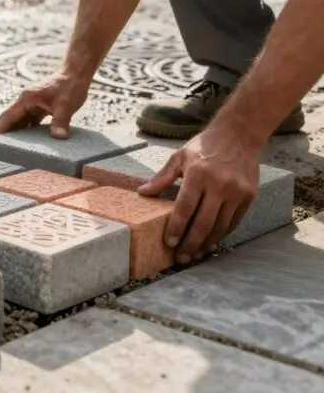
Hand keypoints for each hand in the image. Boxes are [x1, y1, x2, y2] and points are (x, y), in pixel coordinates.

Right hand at [0, 71, 90, 138]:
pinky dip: (28, 129)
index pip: (7, 115)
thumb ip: (60, 121)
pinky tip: (29, 141)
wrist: (76, 74)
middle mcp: (26, 100)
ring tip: (11, 148)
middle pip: (11, 118)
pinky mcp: (40, 105)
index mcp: (27, 99)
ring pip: (20, 119)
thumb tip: (59, 137)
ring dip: (16, 132)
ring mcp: (33, 103)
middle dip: (4, 132)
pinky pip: (30, 119)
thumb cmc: (70, 86)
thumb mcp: (65, 105)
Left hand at [138, 127, 261, 262]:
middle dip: (190, 243)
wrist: (239, 135)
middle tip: (181, 258)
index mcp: (198, 175)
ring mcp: (236, 192)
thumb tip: (142, 193)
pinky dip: (221, 234)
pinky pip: (233, 222)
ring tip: (194, 254)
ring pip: (220, 226)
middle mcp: (219, 185)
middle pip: (203, 222)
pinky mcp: (249, 196)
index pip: (185, 208)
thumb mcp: (179, 157)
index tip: (169, 243)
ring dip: (206, 243)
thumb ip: (162, 178)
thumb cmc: (204, 146)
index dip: (176, 228)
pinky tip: (211, 242)